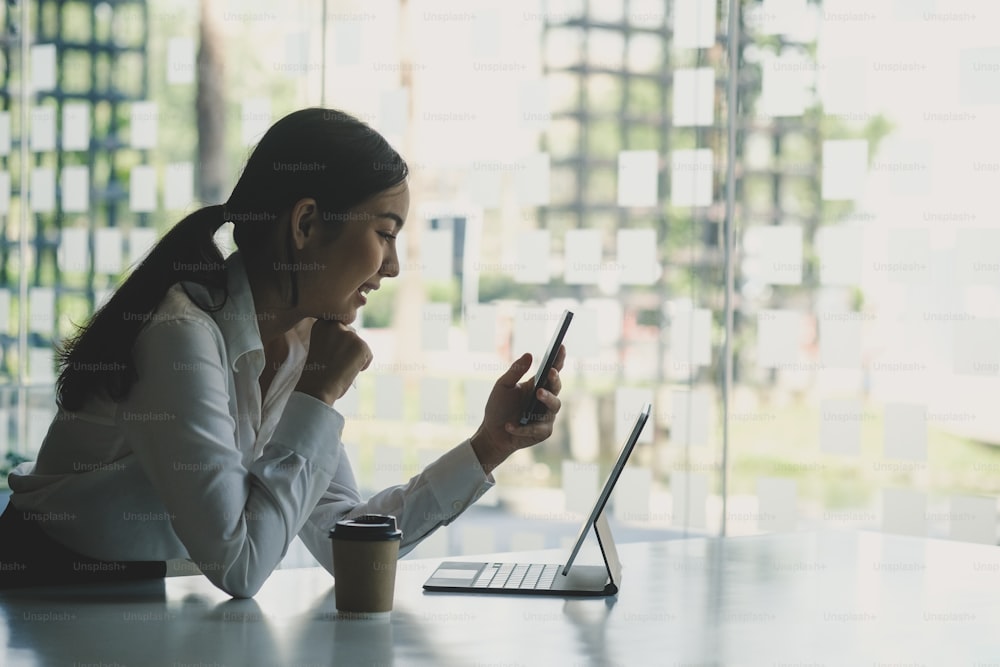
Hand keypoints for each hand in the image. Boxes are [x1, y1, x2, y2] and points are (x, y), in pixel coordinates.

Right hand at [294, 320, 371, 404]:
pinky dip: (363, 365)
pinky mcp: (362, 345)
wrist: (317, 388)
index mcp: (322, 323)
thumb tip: (352, 338)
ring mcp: (350, 334)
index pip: (339, 328)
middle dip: (348, 348)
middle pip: (351, 335)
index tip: (328, 356)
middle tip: (336, 363)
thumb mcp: (320, 346)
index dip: (337, 344)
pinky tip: (348, 371)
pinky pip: (368, 355)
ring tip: (340, 368)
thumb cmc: (316, 373)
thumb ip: (333, 338)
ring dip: (354, 357)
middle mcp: (335, 325)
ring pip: (360, 345)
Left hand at [470, 344, 565, 475]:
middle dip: (555, 379)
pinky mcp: (543, 432)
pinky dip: (523, 427)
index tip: (561, 346)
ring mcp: (546, 416)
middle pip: (557, 386)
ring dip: (547, 399)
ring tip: (538, 393)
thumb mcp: (502, 386)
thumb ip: (515, 371)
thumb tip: (529, 355)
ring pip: (554, 406)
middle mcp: (545, 398)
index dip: (559, 358)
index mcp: (537, 385)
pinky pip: (538, 427)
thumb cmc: (498, 407)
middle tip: (551, 372)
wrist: (492, 433)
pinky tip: (510, 425)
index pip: (552, 370)